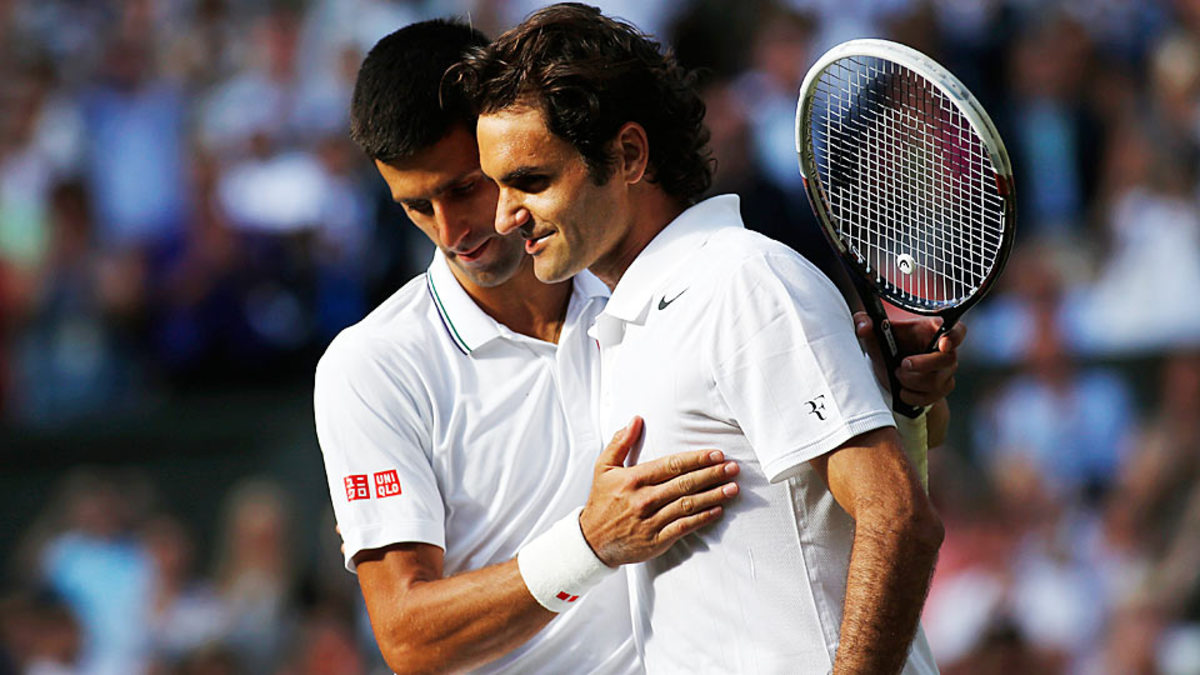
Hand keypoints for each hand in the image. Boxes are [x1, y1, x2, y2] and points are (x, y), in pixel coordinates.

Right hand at [580, 417, 738, 566]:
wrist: (592, 541)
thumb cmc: (602, 501)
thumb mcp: (603, 468)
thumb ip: (620, 443)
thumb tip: (636, 419)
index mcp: (633, 479)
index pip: (671, 465)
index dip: (696, 459)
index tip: (716, 454)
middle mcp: (643, 499)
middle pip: (684, 484)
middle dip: (711, 475)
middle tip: (733, 468)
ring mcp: (651, 521)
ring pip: (688, 505)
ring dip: (713, 496)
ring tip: (733, 488)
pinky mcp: (656, 540)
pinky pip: (684, 527)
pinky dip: (702, 518)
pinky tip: (718, 510)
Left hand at [853, 312, 965, 407]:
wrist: (891, 369)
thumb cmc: (888, 345)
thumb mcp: (876, 333)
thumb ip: (866, 323)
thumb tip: (863, 325)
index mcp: (933, 329)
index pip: (957, 330)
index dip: (954, 337)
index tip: (943, 344)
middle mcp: (946, 350)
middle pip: (947, 360)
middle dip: (922, 365)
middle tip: (901, 365)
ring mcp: (946, 371)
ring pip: (936, 382)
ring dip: (912, 382)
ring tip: (897, 375)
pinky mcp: (942, 388)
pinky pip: (931, 397)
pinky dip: (912, 396)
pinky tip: (902, 390)